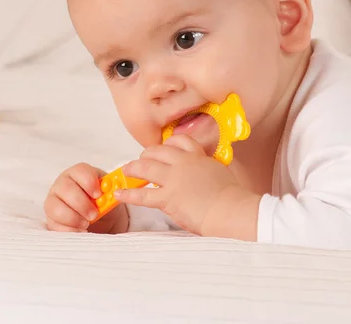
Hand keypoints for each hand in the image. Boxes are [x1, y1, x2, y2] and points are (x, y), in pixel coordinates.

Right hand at [44, 163, 128, 233]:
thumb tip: (118, 193)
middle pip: (65, 188)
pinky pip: (53, 224)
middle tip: (94, 214)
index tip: (99, 194)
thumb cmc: (103, 200)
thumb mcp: (109, 193)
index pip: (79, 171)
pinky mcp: (51, 219)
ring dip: (73, 217)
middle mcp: (62, 184)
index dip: (89, 181)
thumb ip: (112, 190)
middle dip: (81, 203)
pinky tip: (81, 232)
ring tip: (87, 224)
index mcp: (78, 173)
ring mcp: (53, 201)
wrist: (99, 216)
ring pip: (54, 207)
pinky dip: (68, 230)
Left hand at [116, 134, 247, 235]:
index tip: (164, 147)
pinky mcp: (167, 197)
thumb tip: (210, 174)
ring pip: (146, 168)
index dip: (169, 143)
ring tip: (126, 171)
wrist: (230, 209)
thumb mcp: (223, 173)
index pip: (181, 141)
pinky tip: (119, 194)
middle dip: (147, 154)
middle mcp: (184, 164)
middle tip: (142, 159)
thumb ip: (211, 170)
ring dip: (133, 168)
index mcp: (199, 157)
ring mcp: (174, 179)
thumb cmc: (232, 196)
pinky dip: (128, 194)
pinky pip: (142, 195)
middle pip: (159, 151)